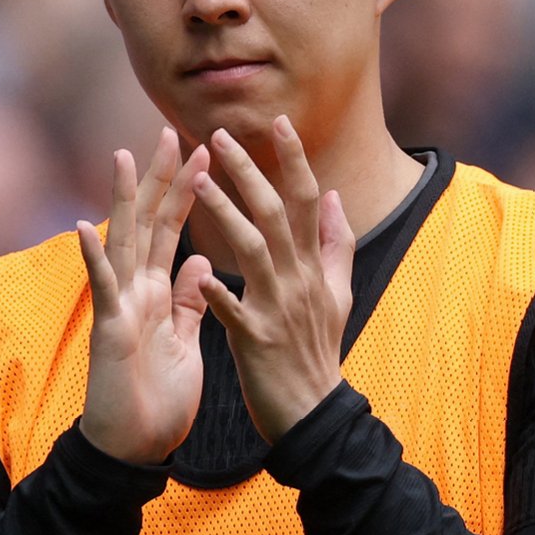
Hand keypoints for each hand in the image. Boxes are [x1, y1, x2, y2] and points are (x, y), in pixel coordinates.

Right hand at [75, 127, 214, 465]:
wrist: (134, 449)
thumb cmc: (157, 399)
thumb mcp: (183, 341)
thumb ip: (187, 300)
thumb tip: (197, 259)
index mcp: (157, 293)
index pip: (174, 231)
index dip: (190, 191)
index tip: (207, 151)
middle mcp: (136, 291)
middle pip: (149, 224)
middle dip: (162, 178)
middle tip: (173, 130)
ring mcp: (120, 307)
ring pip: (123, 244)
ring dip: (123, 202)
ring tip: (123, 157)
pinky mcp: (109, 330)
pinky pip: (103, 289)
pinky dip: (95, 258)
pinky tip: (85, 226)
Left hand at [189, 118, 354, 441]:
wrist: (314, 413)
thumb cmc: (317, 351)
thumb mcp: (338, 295)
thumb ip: (336, 245)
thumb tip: (334, 197)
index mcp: (313, 267)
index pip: (307, 201)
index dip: (294, 160)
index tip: (279, 121)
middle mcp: (299, 280)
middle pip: (276, 214)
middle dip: (250, 172)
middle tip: (219, 135)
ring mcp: (278, 309)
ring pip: (254, 250)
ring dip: (226, 214)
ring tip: (197, 181)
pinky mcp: (256, 340)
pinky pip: (234, 310)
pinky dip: (217, 292)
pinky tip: (196, 270)